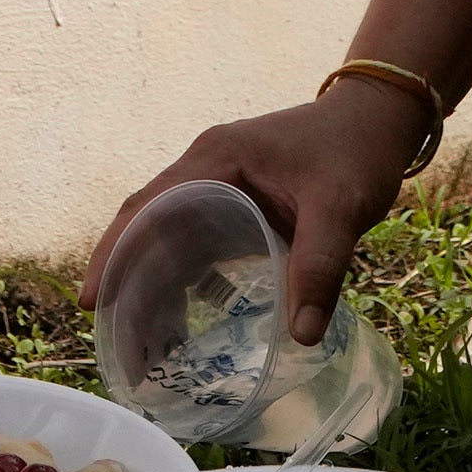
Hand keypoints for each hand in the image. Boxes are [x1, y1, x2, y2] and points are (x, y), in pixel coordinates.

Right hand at [89, 78, 423, 346]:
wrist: (380, 119)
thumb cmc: (356, 151)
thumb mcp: (341, 208)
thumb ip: (320, 267)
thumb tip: (301, 336)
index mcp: (216, 160)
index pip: (147, 208)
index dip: (115, 253)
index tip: (92, 300)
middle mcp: (203, 170)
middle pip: (146, 230)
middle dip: (127, 287)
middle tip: (120, 348)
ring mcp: (216, 188)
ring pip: (165, 243)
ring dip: (150, 292)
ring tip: (144, 352)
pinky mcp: (233, 207)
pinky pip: (192, 249)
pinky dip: (179, 287)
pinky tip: (178, 329)